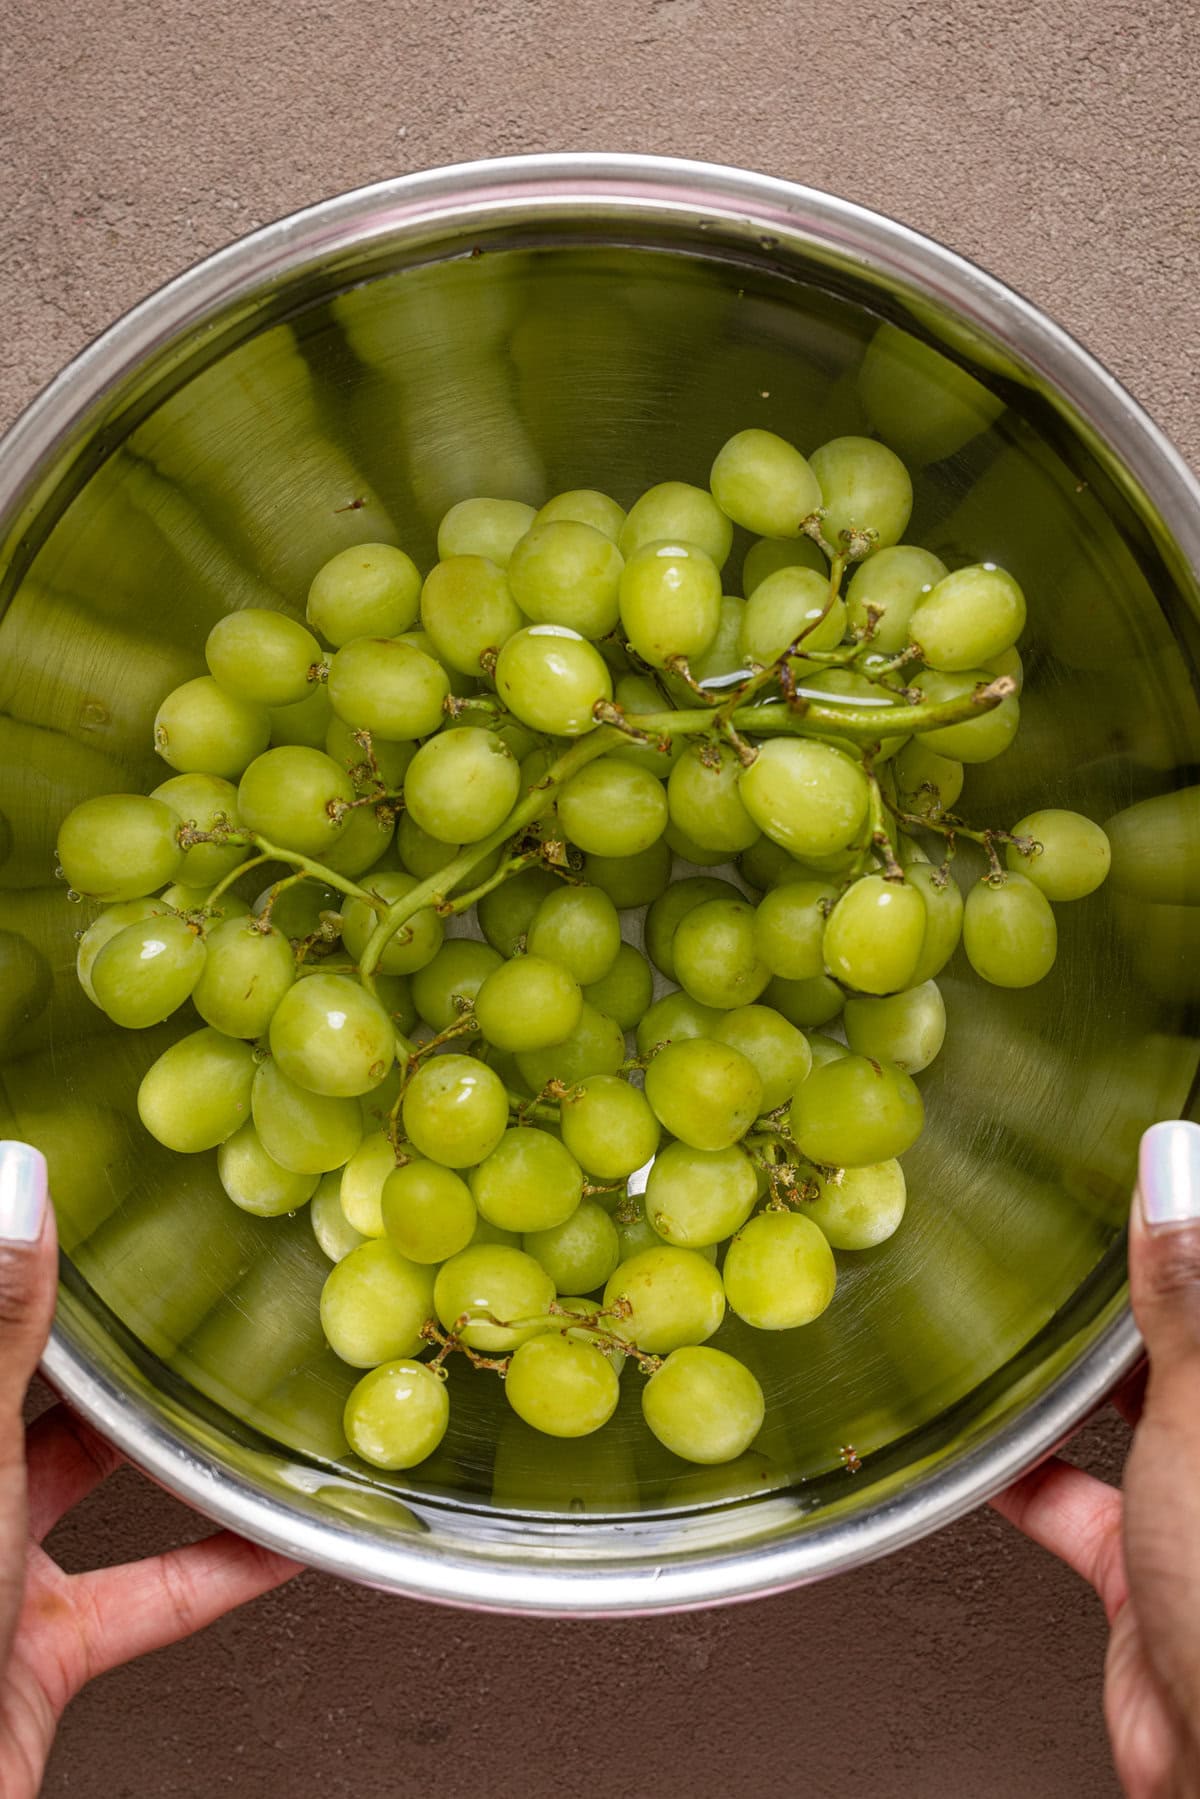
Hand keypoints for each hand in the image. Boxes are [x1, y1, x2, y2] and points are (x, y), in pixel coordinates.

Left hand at [0, 1142, 299, 1798]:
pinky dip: (218, 1565)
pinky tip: (278, 1535)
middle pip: (35, 1395)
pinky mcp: (33, 1651)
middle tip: (168, 1284)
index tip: (85, 1194)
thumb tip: (17, 1177)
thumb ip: (2, 1322)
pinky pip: (144, 1592)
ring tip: (239, 1391)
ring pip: (87, 1489)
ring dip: (166, 1450)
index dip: (29, 1255)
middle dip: (100, 1344)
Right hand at [994, 1120, 1199, 1797]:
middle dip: (1129, 1287)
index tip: (1128, 1150)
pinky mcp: (1150, 1564)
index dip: (1178, 1215)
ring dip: (1078, 1372)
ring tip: (1020, 1312)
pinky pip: (1077, 1495)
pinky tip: (986, 1442)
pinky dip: (1027, 1470)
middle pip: (1181, 1335)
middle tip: (1065, 1218)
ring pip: (1135, 1407)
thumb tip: (1173, 1161)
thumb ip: (1186, 1290)